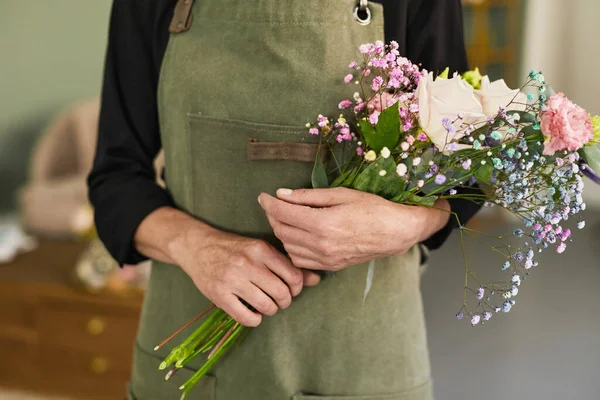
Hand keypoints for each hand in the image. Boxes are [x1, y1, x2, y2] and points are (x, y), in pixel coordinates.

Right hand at [171, 227, 320, 326]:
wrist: (197, 246)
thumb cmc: (235, 249)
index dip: (297, 287)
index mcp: (261, 249)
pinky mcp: (219, 295)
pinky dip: (255, 319)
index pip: (294, 276)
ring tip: (266, 305)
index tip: (291, 289)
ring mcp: (232, 279)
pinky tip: (252, 312)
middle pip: (282, 293)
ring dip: (271, 310)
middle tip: (279, 300)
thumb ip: (287, 265)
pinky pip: (247, 317)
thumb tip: (317, 279)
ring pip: (267, 306)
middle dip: (285, 301)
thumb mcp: (261, 250)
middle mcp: (248, 263)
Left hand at [258, 187, 449, 271]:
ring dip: (282, 232)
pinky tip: (298, 236)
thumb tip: (282, 194)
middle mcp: (321, 244)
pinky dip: (293, 248)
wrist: (395, 232)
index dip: (269, 203)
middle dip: (272, 216)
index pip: (283, 213)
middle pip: (282, 231)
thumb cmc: (372, 208)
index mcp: (322, 223)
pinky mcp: (329, 266)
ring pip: (288, 247)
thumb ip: (308, 196)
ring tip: (286, 218)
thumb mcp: (341, 194)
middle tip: (273, 204)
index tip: (262, 196)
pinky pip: (300, 260)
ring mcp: (325, 259)